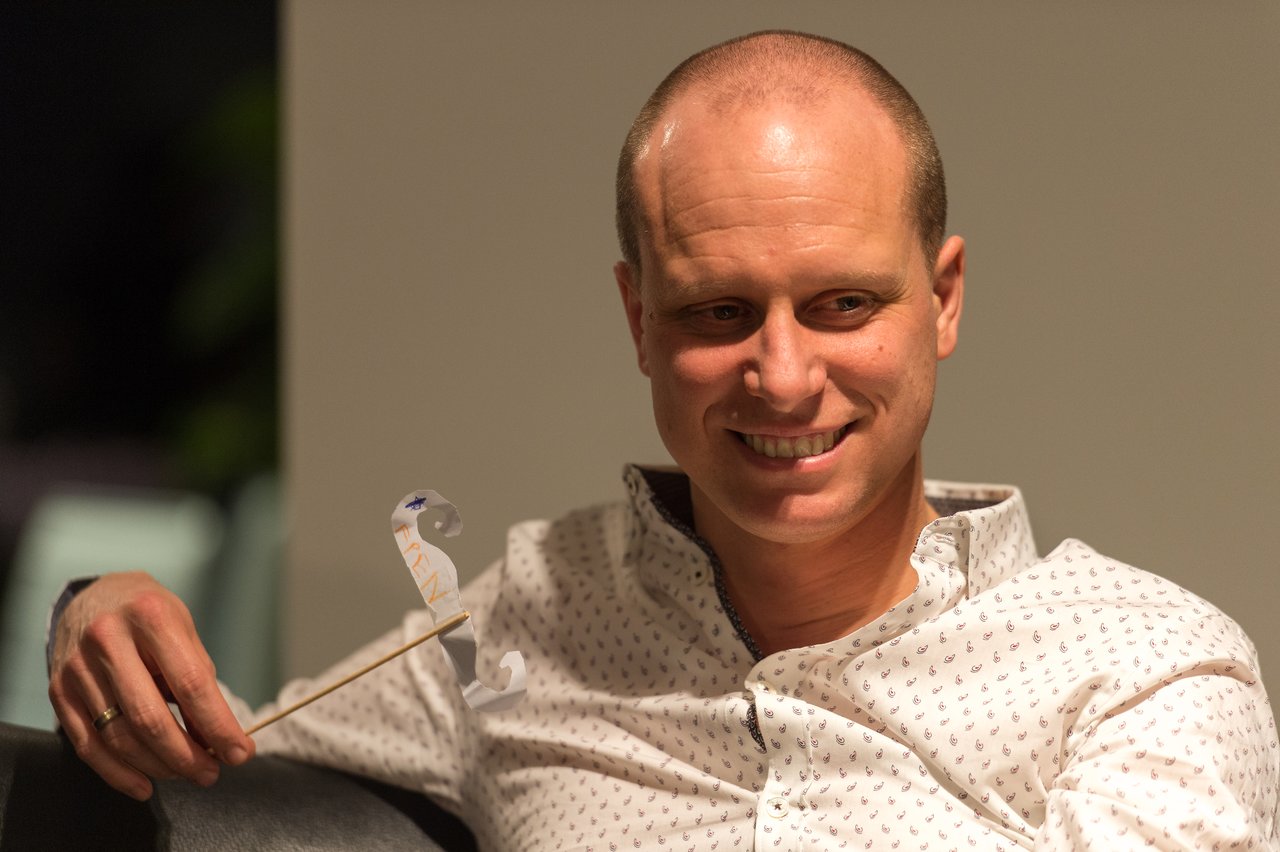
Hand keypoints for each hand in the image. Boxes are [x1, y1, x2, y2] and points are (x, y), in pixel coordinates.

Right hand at [48, 572, 255, 799]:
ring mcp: (78, 668)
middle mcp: (108, 640)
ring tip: (188, 774)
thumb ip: (199, 679)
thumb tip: (216, 737)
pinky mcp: (59, 691)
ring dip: (159, 767)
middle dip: (187, 756)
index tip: (239, 752)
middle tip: (212, 773)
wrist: (94, 596)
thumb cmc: (149, 614)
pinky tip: (144, 784)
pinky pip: (88, 745)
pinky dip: (118, 773)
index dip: (218, 725)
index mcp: (150, 617)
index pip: (191, 684)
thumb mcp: (184, 630)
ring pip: (119, 737)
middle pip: (150, 718)